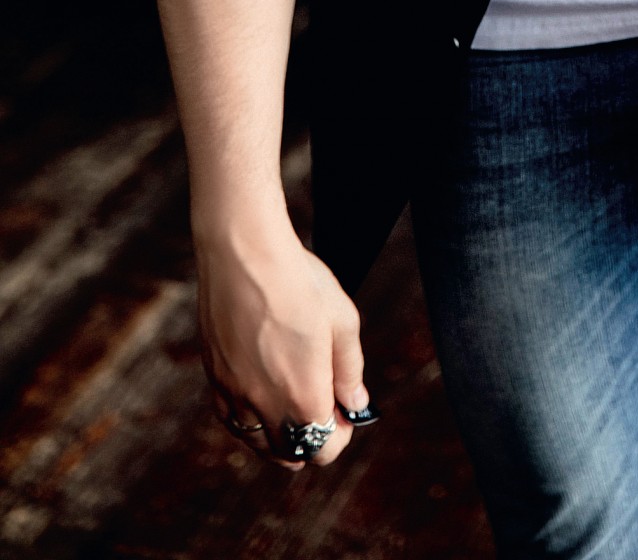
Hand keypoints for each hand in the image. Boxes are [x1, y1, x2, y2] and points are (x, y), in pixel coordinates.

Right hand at [196, 220, 369, 471]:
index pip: (323, 451)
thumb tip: (354, 404)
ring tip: (294, 405)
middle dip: (310, 440)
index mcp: (302, 397)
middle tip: (323, 407)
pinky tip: (262, 398)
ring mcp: (234, 394)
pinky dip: (250, 421)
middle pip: (289, 454)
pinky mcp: (214, 377)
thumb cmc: (300, 283)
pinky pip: (231, 419)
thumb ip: (350, 371)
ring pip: (256, 442)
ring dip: (278, 435)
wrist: (245, 254)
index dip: (339, 436)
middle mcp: (264, 406)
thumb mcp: (343, 323)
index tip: (344, 412)